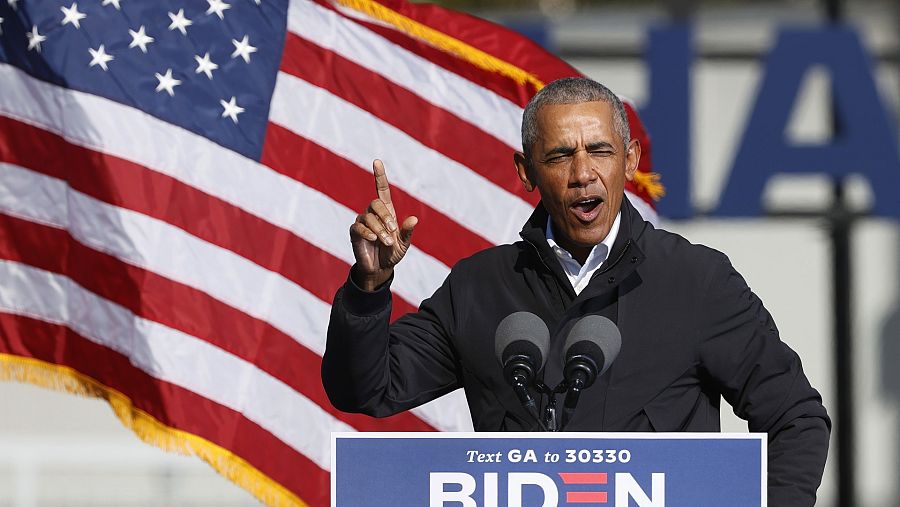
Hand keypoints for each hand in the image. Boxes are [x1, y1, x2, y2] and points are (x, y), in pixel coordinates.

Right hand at [350, 160, 417, 290]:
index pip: (381, 189)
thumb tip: (414, 219)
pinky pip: (359, 227)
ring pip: (368, 217)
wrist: (380, 269)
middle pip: (375, 203)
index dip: (379, 175)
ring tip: (387, 242)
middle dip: (385, 216)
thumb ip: (407, 231)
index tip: (377, 161)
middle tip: (393, 231)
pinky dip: (368, 232)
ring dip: (379, 229)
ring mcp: (362, 222)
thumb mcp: (404, 244)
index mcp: (387, 211)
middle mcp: (373, 213)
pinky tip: (373, 239)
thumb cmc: (392, 253)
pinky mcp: (355, 233)